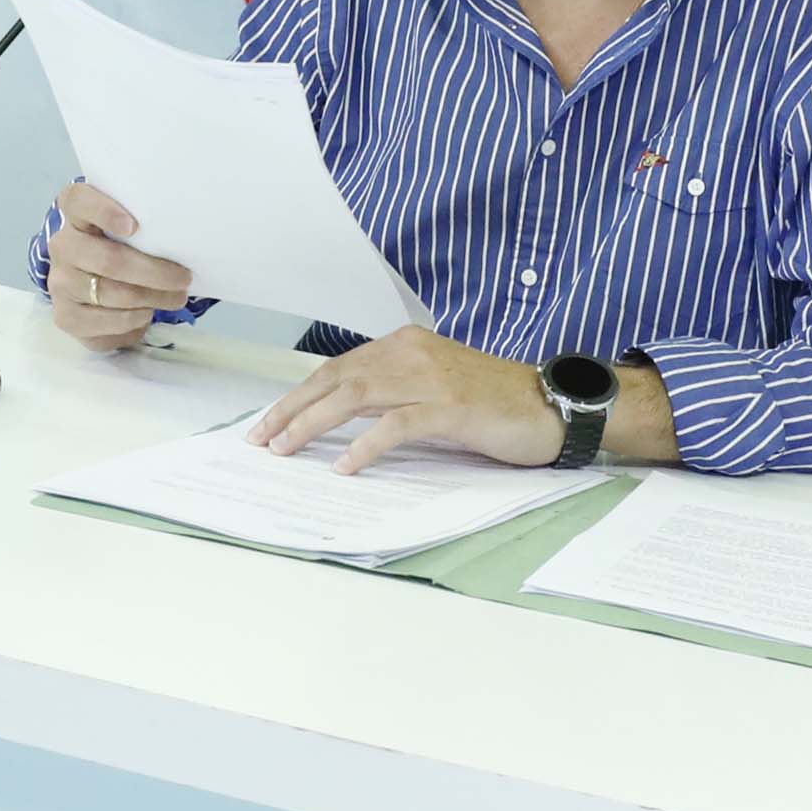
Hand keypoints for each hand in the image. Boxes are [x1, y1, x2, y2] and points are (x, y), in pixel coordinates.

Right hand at [46, 183, 191, 350]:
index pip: (79, 200)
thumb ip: (143, 223)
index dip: (104, 212)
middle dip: (154, 272)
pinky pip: (104, 322)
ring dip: (151, 298)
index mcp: (75, 211)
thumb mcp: (130, 227)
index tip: (134, 226)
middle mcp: (62, 245)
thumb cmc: (122, 247)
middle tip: (184, 278)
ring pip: (111, 293)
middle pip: (108, 259)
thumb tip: (184, 235)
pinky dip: (133, 320)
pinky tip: (146, 313)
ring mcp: (59, 281)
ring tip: (175, 297)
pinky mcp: (65, 315)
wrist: (95, 285)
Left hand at [248, 327, 561, 473]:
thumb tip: (339, 420)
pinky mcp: (450, 406)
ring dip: (313, 424)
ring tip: (287, 449)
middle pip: (335, 378)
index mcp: (404, 345)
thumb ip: (392, 394)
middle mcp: (411, 353)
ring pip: (355, 397)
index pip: (337, 368)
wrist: (549, 405)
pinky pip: (395, 424)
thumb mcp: (432, 387)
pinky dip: (364, 446)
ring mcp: (431, 378)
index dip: (298, 395)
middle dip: (291, 409)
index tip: (269, 422)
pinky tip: (345, 465)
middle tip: (262, 439)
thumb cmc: (492, 403)